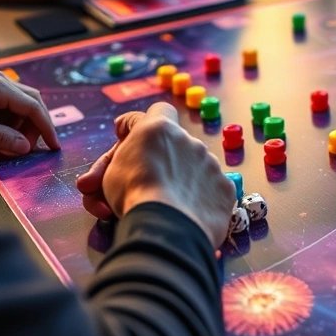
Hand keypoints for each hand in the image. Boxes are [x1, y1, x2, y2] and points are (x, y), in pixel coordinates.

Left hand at [0, 71, 60, 154]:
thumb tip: (24, 146)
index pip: (33, 107)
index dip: (46, 128)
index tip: (53, 146)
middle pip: (32, 101)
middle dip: (36, 126)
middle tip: (30, 147)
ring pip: (20, 102)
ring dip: (21, 124)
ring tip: (10, 143)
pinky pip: (6, 103)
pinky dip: (9, 119)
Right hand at [76, 103, 235, 246]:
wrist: (167, 225)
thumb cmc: (133, 192)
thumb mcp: (111, 169)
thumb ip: (119, 154)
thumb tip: (118, 135)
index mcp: (160, 129)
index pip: (158, 111)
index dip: (141, 125)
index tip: (126, 138)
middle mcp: (190, 141)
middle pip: (171, 149)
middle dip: (155, 166)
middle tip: (136, 190)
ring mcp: (211, 165)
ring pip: (192, 170)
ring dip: (177, 184)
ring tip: (161, 208)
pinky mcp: (225, 189)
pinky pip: (210, 192)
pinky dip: (198, 201)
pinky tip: (185, 216)